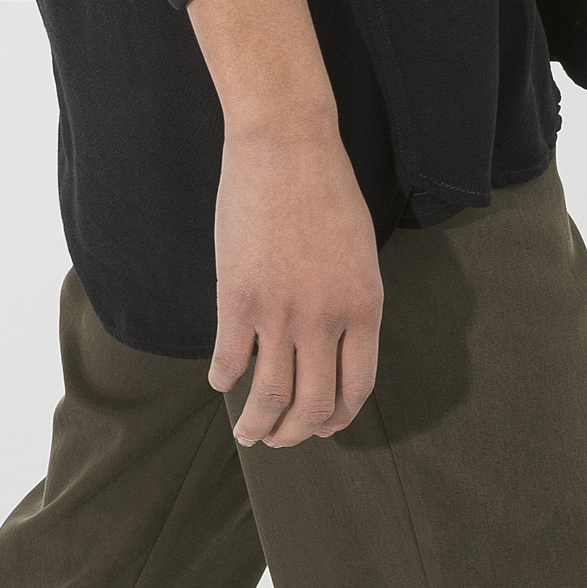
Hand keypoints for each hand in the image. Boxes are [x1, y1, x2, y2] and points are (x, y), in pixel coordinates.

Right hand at [206, 116, 382, 446]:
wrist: (286, 146)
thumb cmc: (327, 192)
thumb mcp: (360, 256)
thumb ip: (350, 307)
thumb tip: (331, 352)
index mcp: (365, 309)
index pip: (355, 389)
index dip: (337, 418)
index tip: (323, 428)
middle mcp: (325, 319)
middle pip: (312, 405)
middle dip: (295, 435)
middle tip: (280, 441)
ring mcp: (280, 311)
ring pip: (268, 395)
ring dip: (257, 424)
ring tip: (249, 434)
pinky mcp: (237, 297)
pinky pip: (230, 358)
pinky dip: (224, 379)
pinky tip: (221, 382)